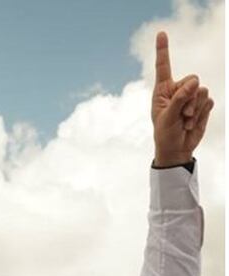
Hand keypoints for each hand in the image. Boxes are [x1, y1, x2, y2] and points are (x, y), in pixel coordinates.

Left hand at [151, 31, 213, 165]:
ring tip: (186, 121)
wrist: (177, 148)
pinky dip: (202, 113)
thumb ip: (179, 99)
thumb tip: (193, 82)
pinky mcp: (202, 105)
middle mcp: (177, 90)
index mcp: (163, 90)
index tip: (161, 32)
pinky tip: (193, 122)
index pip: (163, 66)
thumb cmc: (165, 134)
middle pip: (193, 79)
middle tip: (183, 115)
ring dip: (196, 108)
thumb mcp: (167, 117)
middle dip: (190, 97)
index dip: (163, 50)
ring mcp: (190, 97)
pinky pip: (209, 101)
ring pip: (203, 90)